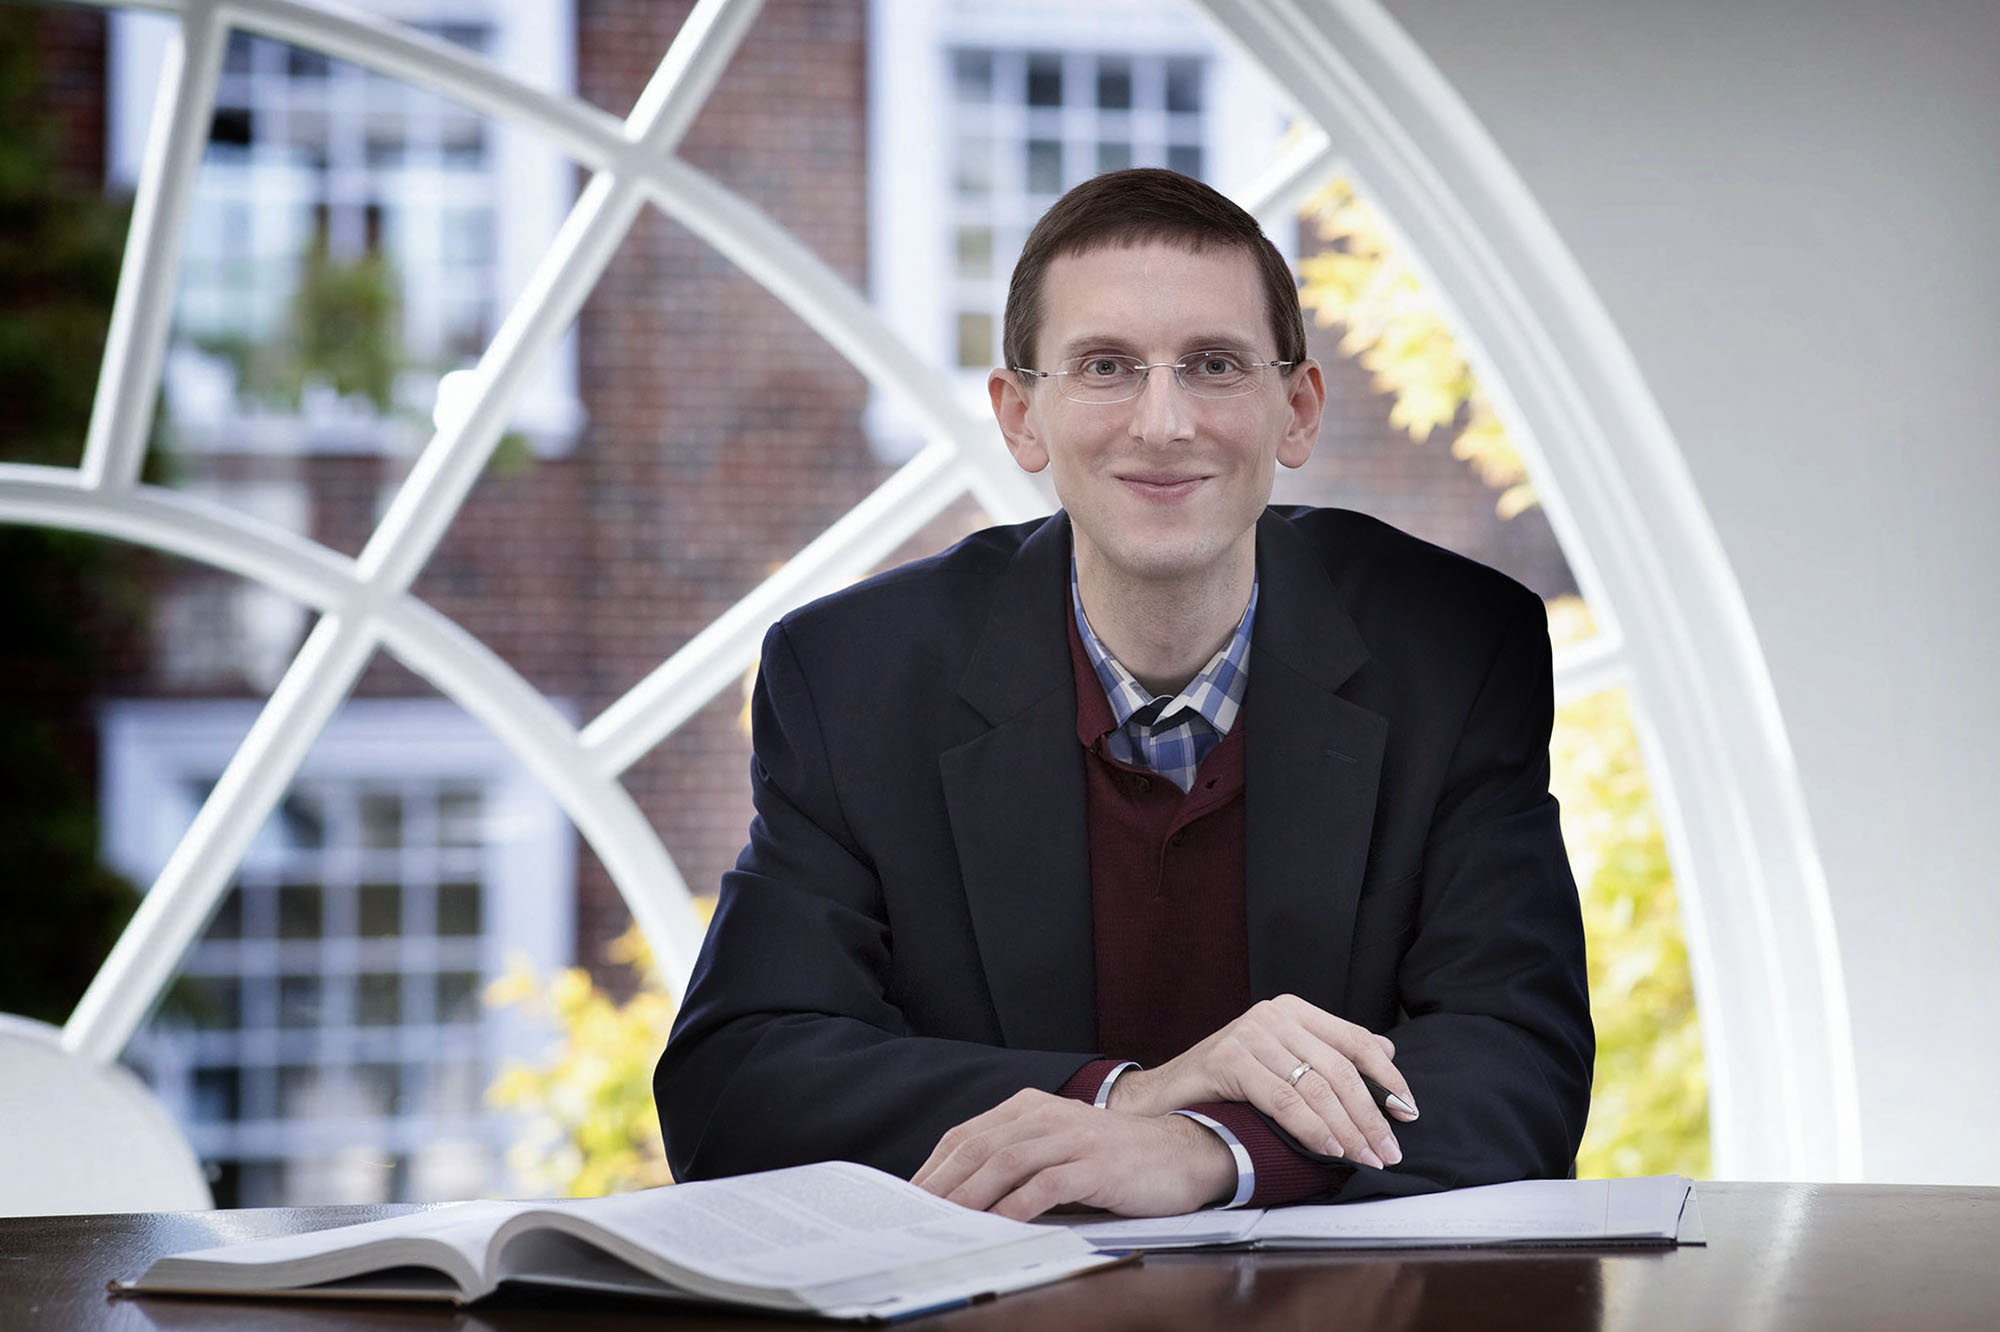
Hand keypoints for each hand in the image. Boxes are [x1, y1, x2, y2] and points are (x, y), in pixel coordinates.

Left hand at [911, 1089, 1237, 1219]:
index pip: (968, 1134)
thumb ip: (1018, 1160)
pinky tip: (998, 1226)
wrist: (1182, 1152)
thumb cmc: (1115, 1158)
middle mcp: (1047, 1115)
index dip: (935, 1166)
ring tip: (947, 1223)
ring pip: (1006, 1162)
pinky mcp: (1096, 1164)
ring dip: (971, 1196)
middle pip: (979, 1147)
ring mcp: (1073, 1137)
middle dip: (943, 1184)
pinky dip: (1017, 1206)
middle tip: (917, 1215)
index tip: (911, 1197)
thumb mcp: (1060, 1147)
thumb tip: (965, 1197)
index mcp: (1032, 1106)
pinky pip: (1046, 1185)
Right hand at [1107, 994, 1416, 1168]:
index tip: (1408, 1113)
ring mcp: (1249, 1034)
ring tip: (1366, 1157)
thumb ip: (1328, 1054)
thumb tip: (1387, 1052)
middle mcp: (1272, 1014)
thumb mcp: (1283, 1062)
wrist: (1162, 1098)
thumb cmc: (1227, 1085)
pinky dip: (1312, 1129)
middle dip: (1371, 1114)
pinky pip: (1284, 1100)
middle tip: (1389, 1151)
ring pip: (1315, 1086)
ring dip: (1348, 1129)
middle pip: (1339, 1068)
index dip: (1386, 1078)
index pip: (1355, 1040)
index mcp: (1292, 1010)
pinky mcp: (1228, 1059)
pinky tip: (1329, 1149)